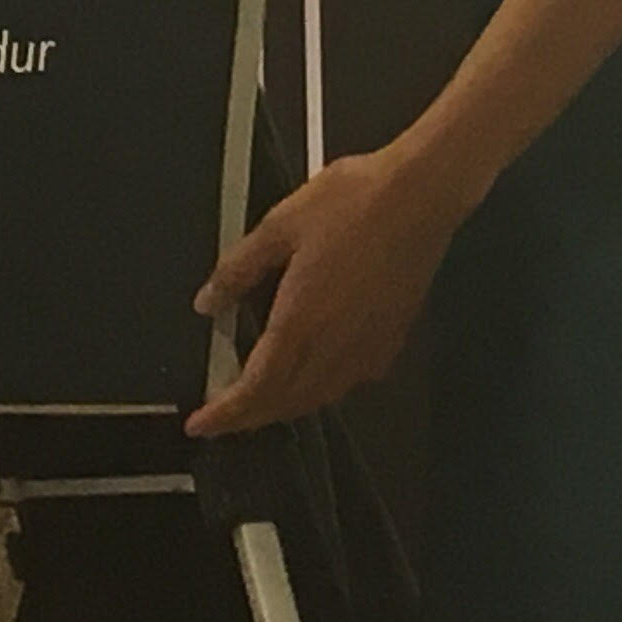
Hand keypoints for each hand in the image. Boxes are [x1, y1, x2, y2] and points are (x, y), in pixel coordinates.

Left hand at [184, 139, 472, 435]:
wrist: (421, 196)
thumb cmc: (350, 202)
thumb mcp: (279, 226)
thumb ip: (239, 269)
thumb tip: (205, 303)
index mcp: (300, 323)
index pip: (256, 389)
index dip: (226, 415)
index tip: (200, 426)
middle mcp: (334, 349)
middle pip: (286, 403)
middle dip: (250, 416)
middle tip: (222, 415)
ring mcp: (367, 349)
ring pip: (319, 398)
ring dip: (285, 406)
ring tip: (260, 398)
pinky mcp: (392, 340)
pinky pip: (348, 382)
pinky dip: (320, 389)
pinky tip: (314, 371)